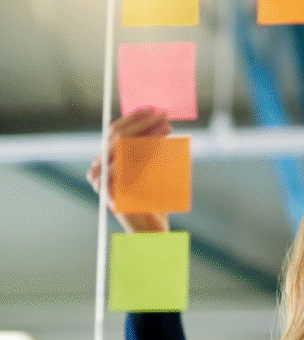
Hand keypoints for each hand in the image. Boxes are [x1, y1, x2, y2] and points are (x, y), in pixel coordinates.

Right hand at [86, 108, 172, 232]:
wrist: (151, 230)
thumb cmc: (154, 200)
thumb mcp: (153, 169)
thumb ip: (152, 149)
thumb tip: (162, 123)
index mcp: (106, 161)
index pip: (115, 131)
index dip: (134, 118)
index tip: (154, 109)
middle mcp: (99, 169)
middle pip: (117, 135)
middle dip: (142, 122)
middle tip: (163, 115)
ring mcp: (101, 180)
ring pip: (123, 147)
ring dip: (148, 133)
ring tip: (168, 127)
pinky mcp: (109, 191)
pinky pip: (127, 165)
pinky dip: (145, 152)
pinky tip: (161, 144)